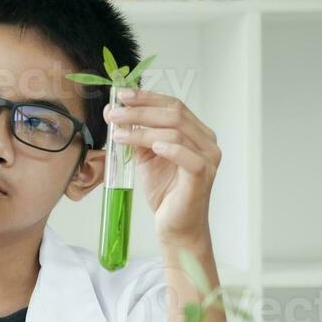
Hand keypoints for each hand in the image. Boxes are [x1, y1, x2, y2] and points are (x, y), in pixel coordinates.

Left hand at [104, 89, 219, 245]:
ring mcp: (208, 159)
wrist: (175, 225)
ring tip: (119, 134)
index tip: (121, 95)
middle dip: (140, 111)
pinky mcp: (203, 177)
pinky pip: (189, 157)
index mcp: (196, 132)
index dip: (147, 98)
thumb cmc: (165, 191)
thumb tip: (114, 112)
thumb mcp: (146, 156)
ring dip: (143, 130)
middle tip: (114, 113)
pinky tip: (153, 146)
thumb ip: (136, 134)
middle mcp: (206, 142)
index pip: (173, 105)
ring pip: (176, 132)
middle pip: (174, 115)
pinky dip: (171, 148)